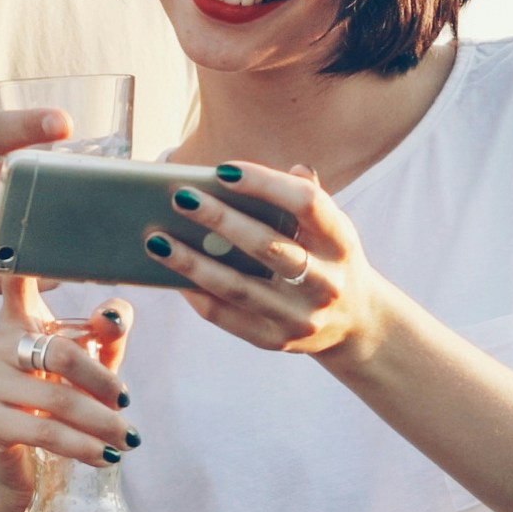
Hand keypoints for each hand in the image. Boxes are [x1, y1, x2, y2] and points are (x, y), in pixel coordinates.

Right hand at [0, 109, 67, 324]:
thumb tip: (10, 160)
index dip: (30, 124)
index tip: (64, 124)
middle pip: (16, 184)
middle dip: (55, 192)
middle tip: (91, 197)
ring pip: (18, 230)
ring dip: (56, 238)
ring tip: (87, 239)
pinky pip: (7, 275)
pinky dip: (37, 276)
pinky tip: (59, 276)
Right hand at [0, 278, 132, 475]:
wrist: (29, 462)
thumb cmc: (61, 401)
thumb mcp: (92, 363)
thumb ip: (107, 333)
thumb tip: (113, 315)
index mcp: (17, 321)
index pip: (15, 283)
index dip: (21, 266)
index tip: (28, 249)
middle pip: (60, 353)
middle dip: (102, 381)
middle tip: (125, 400)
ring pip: (57, 399)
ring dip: (101, 422)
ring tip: (128, 437)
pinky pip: (44, 432)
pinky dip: (82, 446)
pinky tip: (105, 455)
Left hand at [140, 163, 393, 364]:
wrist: (356, 322)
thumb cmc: (328, 256)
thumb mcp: (330, 226)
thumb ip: (305, 196)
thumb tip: (272, 170)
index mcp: (341, 242)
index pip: (306, 203)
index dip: (265, 183)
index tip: (223, 170)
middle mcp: (326, 281)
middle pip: (267, 246)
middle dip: (220, 220)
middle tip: (180, 198)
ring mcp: (301, 316)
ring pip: (239, 287)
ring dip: (193, 262)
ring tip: (156, 240)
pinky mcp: (277, 341)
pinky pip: (228, 318)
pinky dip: (198, 295)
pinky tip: (172, 276)